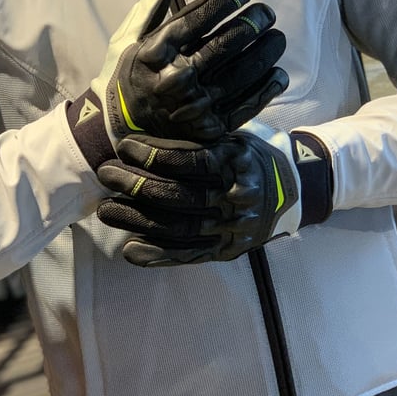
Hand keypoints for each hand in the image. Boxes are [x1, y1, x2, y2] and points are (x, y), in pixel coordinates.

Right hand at [67, 0, 288, 168]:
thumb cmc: (126, 75)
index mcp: (155, 52)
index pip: (198, 19)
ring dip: (267, 51)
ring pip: (242, 73)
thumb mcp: (128, 37)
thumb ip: (152, 3)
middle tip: (267, 12)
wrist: (117, 128)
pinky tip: (278, 72)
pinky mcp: (208, 128)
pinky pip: (246, 105)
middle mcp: (176, 78)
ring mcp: (194, 106)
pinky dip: (267, 87)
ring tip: (277, 36)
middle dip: (253, 22)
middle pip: (226, 44)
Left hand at [96, 122, 331, 266]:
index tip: (124, 146)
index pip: (190, 160)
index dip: (153, 154)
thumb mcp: (231, 139)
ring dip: (136, 219)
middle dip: (135, 184)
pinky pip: (188, 256)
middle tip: (105, 174)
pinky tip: (130, 249)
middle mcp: (236, 198)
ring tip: (105, 210)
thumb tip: (143, 139)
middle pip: (178, 195)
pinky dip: (157, 255)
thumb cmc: (248, 157)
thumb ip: (197, 142)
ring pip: (177, 227)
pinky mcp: (227, 250)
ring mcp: (232, 228)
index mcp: (237, 162)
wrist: (291, 191)